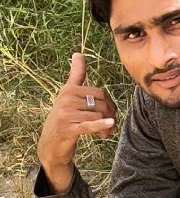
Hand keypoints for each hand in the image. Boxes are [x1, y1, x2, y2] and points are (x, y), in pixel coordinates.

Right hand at [37, 52, 117, 188]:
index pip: (100, 93)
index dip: (110, 103)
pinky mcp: (68, 129)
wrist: (50, 144)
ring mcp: (66, 114)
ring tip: (107, 133)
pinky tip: (110, 125)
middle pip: (101, 103)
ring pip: (97, 115)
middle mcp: (66, 99)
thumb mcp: (68, 96)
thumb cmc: (63, 118)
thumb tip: (78, 53)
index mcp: (69, 90)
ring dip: (107, 126)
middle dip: (110, 114)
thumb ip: (76, 75)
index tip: (111, 113)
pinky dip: (101, 125)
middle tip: (111, 125)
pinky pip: (89, 125)